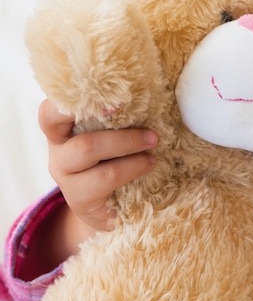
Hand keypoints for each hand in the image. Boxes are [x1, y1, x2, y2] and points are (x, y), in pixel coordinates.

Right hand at [39, 99, 158, 230]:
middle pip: (82, 141)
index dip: (75, 104)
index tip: (115, 101)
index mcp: (62, 132)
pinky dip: (133, 169)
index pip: (50, 112)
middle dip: (123, 137)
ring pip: (92, 156)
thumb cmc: (114, 161)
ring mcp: (67, 180)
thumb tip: (148, 93)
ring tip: (153, 152)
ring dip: (130, 151)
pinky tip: (149, 165)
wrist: (114, 208)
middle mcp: (59, 155)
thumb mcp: (111, 136)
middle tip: (153, 136)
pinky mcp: (80, 201)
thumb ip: (117, 118)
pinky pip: (106, 179)